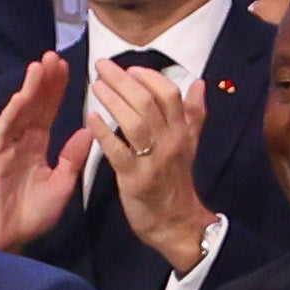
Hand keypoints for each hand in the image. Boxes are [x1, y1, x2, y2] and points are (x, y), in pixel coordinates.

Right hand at [0, 51, 89, 253]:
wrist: (8, 238)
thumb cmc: (32, 215)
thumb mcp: (62, 185)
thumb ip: (73, 158)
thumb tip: (88, 130)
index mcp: (38, 146)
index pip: (49, 111)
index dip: (57, 90)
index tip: (68, 67)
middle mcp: (22, 141)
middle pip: (35, 105)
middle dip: (44, 81)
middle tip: (54, 56)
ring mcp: (6, 147)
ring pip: (19, 112)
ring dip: (29, 89)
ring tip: (39, 66)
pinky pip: (3, 132)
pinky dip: (12, 113)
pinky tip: (21, 97)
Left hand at [89, 56, 214, 271]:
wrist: (175, 223)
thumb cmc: (176, 181)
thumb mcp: (190, 144)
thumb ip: (193, 113)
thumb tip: (198, 82)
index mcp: (182, 131)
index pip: (169, 93)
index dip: (148, 77)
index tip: (129, 69)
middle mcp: (170, 141)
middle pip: (148, 102)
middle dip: (124, 80)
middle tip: (102, 66)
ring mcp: (152, 160)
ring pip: (134, 122)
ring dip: (113, 100)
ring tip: (96, 85)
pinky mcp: (135, 179)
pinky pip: (118, 152)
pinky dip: (104, 133)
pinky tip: (91, 118)